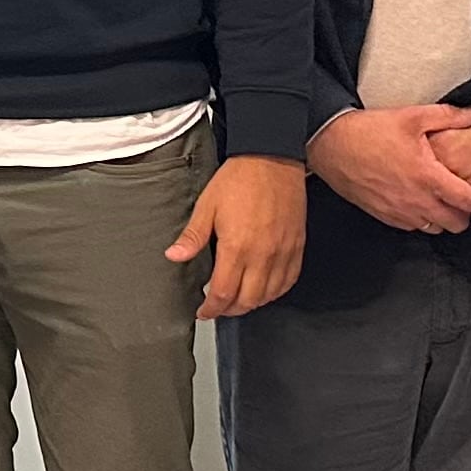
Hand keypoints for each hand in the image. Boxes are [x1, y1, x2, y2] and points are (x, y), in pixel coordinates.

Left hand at [167, 153, 306, 318]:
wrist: (271, 159)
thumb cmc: (238, 179)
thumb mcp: (207, 205)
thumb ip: (193, 236)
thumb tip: (174, 256)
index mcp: (237, 247)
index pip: (224, 293)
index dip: (212, 309)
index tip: (204, 311)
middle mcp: (263, 255)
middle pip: (247, 300)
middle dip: (229, 310)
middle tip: (217, 307)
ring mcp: (283, 253)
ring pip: (269, 295)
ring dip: (251, 303)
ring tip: (237, 300)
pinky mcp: (297, 247)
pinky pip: (289, 281)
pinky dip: (275, 292)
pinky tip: (263, 289)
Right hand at [309, 103, 470, 232]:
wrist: (331, 145)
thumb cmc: (370, 130)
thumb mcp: (412, 116)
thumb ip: (448, 116)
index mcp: (428, 176)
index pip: (469, 200)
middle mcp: (416, 200)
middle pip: (455, 223)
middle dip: (467, 215)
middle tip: (466, 200)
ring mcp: (399, 211)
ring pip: (434, 228)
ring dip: (443, 218)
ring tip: (442, 201)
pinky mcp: (383, 215)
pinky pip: (412, 227)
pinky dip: (422, 219)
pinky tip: (418, 202)